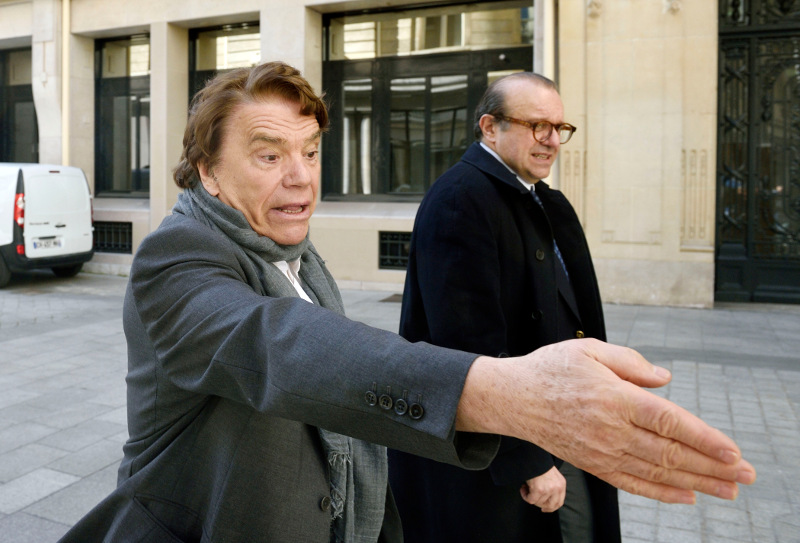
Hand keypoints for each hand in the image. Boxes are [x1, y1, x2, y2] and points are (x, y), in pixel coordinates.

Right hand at [456, 339, 756, 503]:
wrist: (512, 398)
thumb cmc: (549, 369)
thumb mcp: (587, 349)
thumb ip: (629, 362)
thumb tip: (664, 379)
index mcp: (613, 397)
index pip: (668, 421)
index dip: (703, 439)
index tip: (731, 450)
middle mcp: (610, 429)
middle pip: (669, 453)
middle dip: (712, 466)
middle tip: (745, 475)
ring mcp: (601, 451)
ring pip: (656, 472)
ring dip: (696, 483)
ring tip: (726, 490)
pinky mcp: (592, 464)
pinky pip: (632, 483)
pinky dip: (661, 493)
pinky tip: (685, 496)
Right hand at [519, 466, 564, 511]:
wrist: (533, 457)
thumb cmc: (540, 465)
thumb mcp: (552, 476)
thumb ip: (553, 487)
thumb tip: (546, 501)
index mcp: (561, 484)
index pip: (559, 502)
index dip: (551, 508)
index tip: (544, 509)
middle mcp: (557, 488)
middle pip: (551, 506)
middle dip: (540, 505)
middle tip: (532, 499)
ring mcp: (549, 489)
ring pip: (539, 503)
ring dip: (530, 497)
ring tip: (526, 487)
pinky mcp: (539, 490)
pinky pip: (531, 500)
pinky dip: (525, 495)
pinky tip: (523, 488)